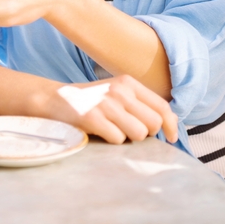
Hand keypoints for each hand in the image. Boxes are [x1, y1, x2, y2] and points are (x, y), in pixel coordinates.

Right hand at [53, 75, 178, 144]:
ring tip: (114, 130)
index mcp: (128, 83)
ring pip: (139, 134)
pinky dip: (112, 141)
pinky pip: (118, 139)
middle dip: (147, 133)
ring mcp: (106, 104)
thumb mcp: (116, 93)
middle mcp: (119, 91)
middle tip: (131, 132)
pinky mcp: (92, 118)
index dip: (171, 125)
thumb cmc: (89, 100)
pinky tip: (100, 132)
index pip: (162, 106)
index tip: (171, 137)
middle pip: (154, 123)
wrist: (53, 99)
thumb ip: (140, 103)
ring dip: (129, 138)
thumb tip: (169, 124)